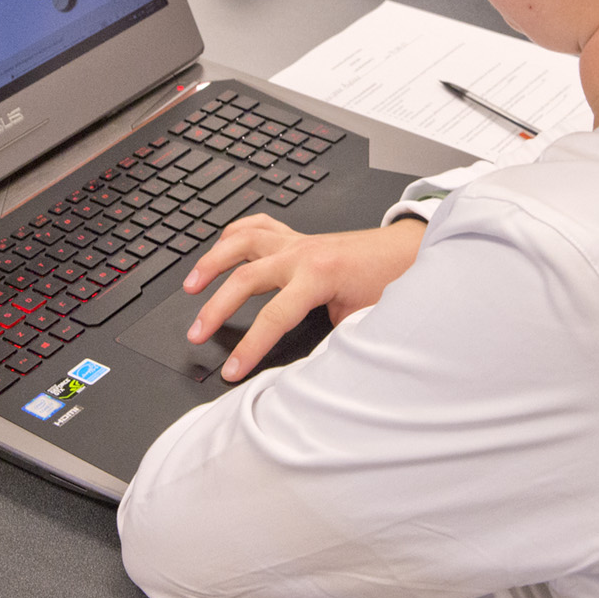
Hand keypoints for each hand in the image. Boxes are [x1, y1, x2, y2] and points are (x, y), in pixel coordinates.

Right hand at [183, 214, 426, 380]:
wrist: (409, 251)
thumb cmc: (392, 282)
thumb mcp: (364, 319)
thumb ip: (333, 339)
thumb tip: (309, 367)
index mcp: (319, 273)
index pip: (273, 316)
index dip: (249, 347)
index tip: (232, 371)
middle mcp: (302, 252)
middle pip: (244, 278)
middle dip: (215, 308)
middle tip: (196, 333)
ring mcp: (297, 240)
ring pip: (242, 242)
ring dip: (212, 261)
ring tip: (189, 284)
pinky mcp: (298, 237)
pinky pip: (258, 226)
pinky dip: (235, 233)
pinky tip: (220, 244)